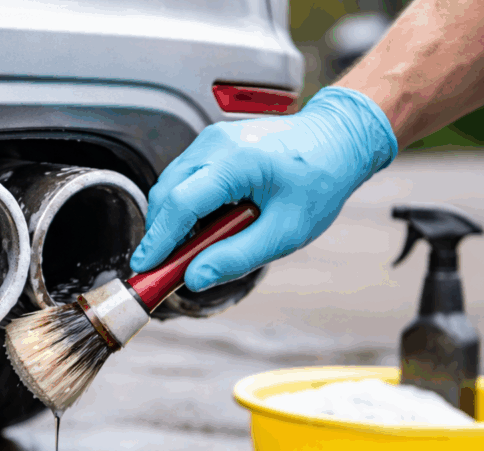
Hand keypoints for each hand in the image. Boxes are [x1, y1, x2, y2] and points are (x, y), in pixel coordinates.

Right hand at [130, 86, 397, 290]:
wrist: (338, 140)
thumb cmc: (319, 181)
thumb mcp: (285, 232)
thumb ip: (237, 257)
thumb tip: (196, 278)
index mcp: (238, 161)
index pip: (181, 204)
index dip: (159, 240)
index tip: (145, 267)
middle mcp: (216, 144)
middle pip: (167, 194)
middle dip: (160, 234)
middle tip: (163, 268)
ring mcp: (211, 140)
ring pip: (171, 185)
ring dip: (172, 221)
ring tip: (189, 250)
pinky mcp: (212, 144)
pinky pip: (184, 178)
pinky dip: (184, 205)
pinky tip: (202, 227)